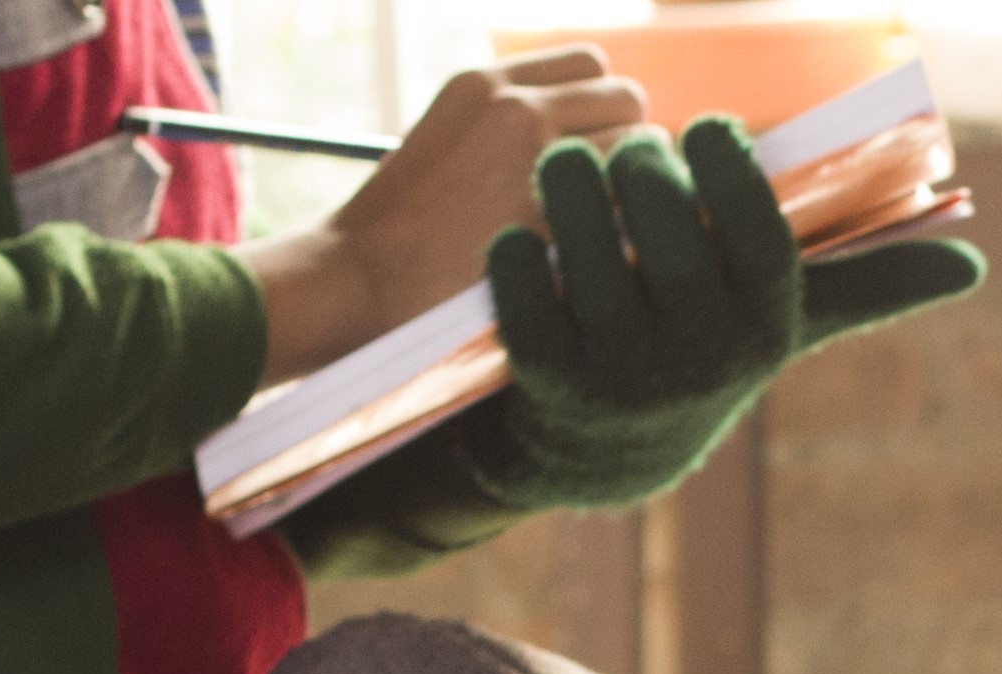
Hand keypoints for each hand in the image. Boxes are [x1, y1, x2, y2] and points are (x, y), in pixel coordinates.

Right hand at [239, 55, 653, 384]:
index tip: (593, 159)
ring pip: (643, 145)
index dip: (604, 111)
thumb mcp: (454, 148)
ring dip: (640, 188)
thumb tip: (596, 146)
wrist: (358, 281)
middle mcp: (514, 101)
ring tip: (607, 233)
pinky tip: (603, 260)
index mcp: (486, 82)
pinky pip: (632, 202)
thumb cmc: (403, 236)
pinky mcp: (551, 208)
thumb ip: (515, 133)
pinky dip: (632, 228)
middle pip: (626, 97)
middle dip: (632, 144)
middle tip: (610, 202)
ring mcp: (535, 150)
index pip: (590, 65)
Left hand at [462, 118, 985, 516]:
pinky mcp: (545, 376)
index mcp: (764, 326)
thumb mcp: (788, 325)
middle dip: (638, 161)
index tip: (706, 135)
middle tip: (629, 155)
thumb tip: (974, 266)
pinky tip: (527, 235)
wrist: (610, 454)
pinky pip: (520, 275)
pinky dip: (516, 242)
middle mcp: (698, 353)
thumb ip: (872, 285)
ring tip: (571, 170)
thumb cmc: (709, 353)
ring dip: (569, 180)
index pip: (753, 218)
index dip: (724, 156)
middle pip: (659, 210)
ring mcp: (619, 367)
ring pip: (581, 231)